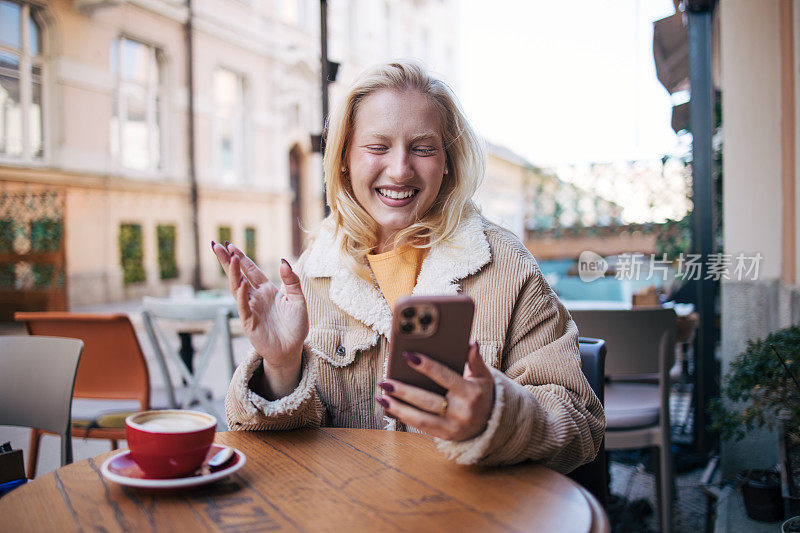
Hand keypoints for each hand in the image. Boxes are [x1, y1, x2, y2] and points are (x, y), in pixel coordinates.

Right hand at [212, 241, 308, 396]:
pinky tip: (240, 284)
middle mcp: (255, 297)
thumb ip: (292, 281)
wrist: (292, 349)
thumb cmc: (295, 326)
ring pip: (237, 288)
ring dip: (233, 273)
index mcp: (266, 290)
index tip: (230, 245)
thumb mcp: (298, 300)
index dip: (241, 258)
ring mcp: (250, 309)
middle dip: (227, 261)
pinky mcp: (249, 323)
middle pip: (238, 275)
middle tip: (216, 245)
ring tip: (230, 258)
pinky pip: (243, 307)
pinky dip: (242, 295)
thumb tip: (283, 261)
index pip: (250, 270)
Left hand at [375, 342, 494, 441]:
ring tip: (380, 396)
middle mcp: (461, 412)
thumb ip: (476, 360)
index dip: (427, 366)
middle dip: (404, 391)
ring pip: (420, 418)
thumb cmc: (483, 393)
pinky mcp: (444, 436)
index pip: (445, 377)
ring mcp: (452, 427)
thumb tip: (470, 343)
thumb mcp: (484, 376)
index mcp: (471, 393)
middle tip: (384, 381)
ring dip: (397, 407)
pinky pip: (420, 426)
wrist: (492, 423)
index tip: (408, 356)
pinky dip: (403, 416)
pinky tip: (389, 406)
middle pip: (427, 401)